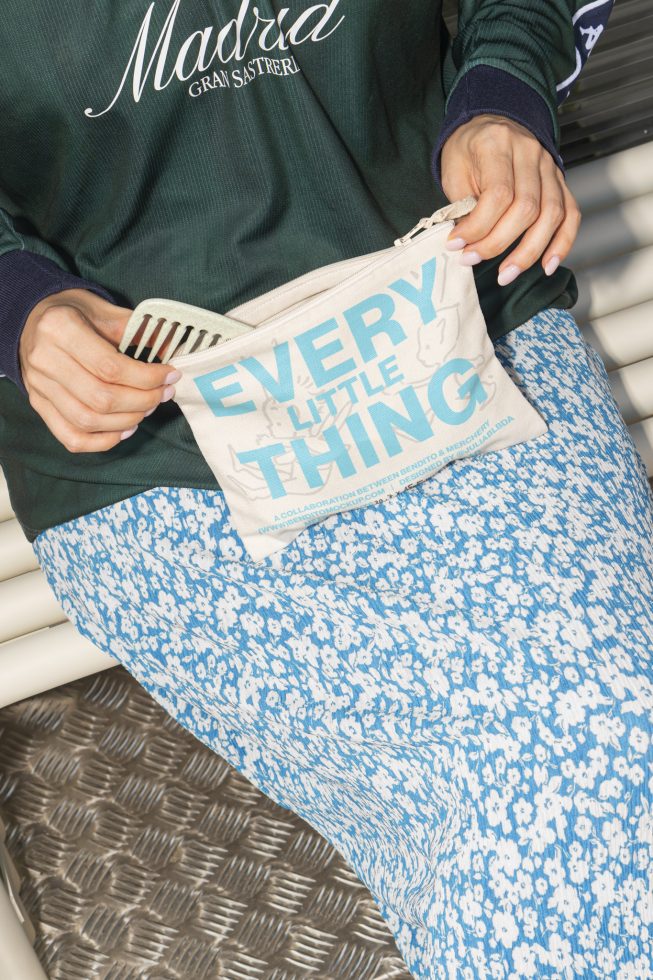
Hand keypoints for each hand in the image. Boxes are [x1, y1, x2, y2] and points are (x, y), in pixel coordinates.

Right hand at [19, 288, 180, 452]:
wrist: (31, 319)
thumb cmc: (72, 313)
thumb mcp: (103, 308)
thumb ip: (135, 328)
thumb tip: (170, 347)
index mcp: (60, 329)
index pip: (111, 367)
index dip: (148, 377)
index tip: (170, 375)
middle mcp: (45, 360)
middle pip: (102, 398)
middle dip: (143, 401)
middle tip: (164, 393)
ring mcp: (39, 387)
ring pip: (88, 421)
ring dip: (127, 421)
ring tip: (148, 408)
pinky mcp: (39, 405)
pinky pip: (71, 437)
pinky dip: (102, 441)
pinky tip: (124, 429)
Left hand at [439, 114, 581, 285]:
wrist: (491, 123)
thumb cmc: (469, 150)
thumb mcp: (454, 169)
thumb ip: (462, 204)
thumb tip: (467, 243)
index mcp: (498, 144)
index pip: (498, 194)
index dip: (478, 227)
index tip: (456, 245)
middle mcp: (530, 153)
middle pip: (526, 208)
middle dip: (498, 243)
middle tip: (472, 260)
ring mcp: (550, 167)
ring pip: (551, 215)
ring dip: (529, 252)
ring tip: (506, 274)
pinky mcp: (560, 182)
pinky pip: (570, 215)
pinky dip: (562, 243)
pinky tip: (547, 265)